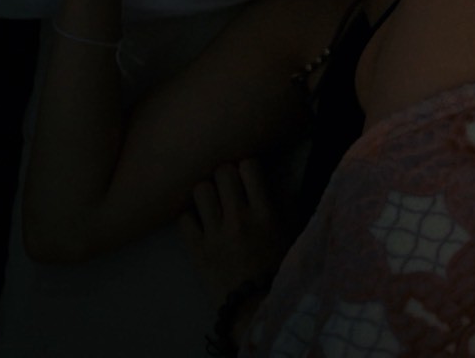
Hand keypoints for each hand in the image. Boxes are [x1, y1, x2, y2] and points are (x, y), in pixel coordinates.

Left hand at [180, 159, 290, 308]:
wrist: (255, 307)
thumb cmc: (278, 268)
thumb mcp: (291, 234)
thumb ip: (283, 204)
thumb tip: (273, 178)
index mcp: (265, 213)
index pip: (248, 166)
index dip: (247, 167)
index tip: (247, 175)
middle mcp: (238, 218)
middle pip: (222, 172)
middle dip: (225, 175)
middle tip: (227, 187)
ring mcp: (215, 234)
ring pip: (200, 190)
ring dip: (207, 193)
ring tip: (212, 203)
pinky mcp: (196, 249)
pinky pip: (184, 218)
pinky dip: (191, 217)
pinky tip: (200, 223)